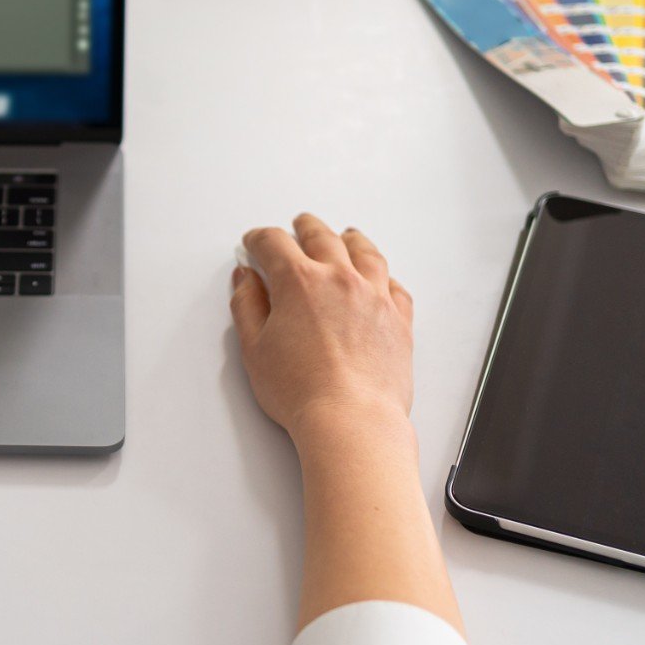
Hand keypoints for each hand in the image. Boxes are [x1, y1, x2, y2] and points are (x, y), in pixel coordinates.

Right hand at [230, 214, 413, 447]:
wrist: (351, 419)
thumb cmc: (303, 391)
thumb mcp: (254, 348)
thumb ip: (247, 305)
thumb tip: (246, 279)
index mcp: (300, 281)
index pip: (274, 243)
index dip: (259, 239)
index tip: (254, 243)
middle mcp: (340, 278)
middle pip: (321, 236)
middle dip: (305, 227)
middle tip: (298, 225)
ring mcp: (375, 296)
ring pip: (364, 251)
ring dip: (350, 238)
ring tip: (346, 235)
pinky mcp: (399, 318)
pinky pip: (394, 284)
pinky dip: (383, 275)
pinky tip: (380, 278)